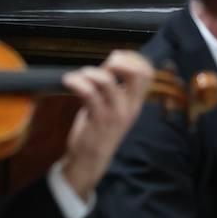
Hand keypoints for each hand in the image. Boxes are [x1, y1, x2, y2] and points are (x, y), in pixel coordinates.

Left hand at [56, 50, 153, 199]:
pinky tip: (68, 81)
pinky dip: (75, 81)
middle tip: (105, 64)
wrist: (90, 160)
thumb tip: (109, 61)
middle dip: (120, 60)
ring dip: (89, 72)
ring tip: (79, 76)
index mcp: (134, 101)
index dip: (133, 58)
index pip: (148, 73)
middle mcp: (129, 106)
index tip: (116, 57)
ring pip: (107, 81)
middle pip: (138, 74)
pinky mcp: (97, 119)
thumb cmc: (99, 128)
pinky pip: (88, 93)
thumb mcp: (112, 106)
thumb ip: (113, 85)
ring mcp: (114, 113)